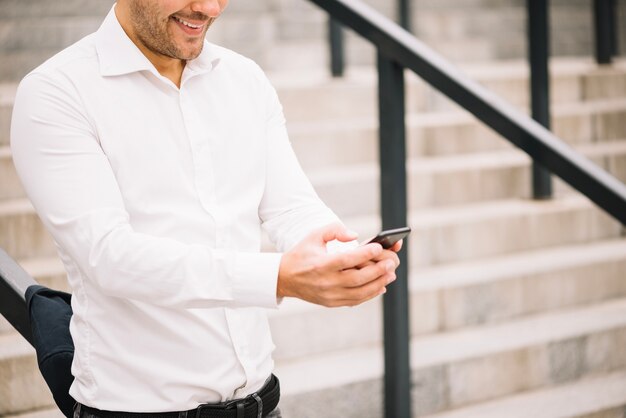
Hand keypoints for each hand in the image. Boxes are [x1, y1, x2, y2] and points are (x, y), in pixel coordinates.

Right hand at [277, 223, 397, 306]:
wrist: (284, 278)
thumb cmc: (302, 254)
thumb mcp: (314, 236)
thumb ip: (334, 229)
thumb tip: (354, 236)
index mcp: (321, 264)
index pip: (346, 260)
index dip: (364, 254)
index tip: (379, 247)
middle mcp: (326, 282)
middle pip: (357, 278)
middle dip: (377, 270)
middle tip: (392, 262)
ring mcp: (329, 295)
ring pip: (359, 292)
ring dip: (378, 283)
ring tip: (391, 274)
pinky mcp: (332, 303)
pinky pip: (355, 300)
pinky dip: (370, 294)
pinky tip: (381, 286)